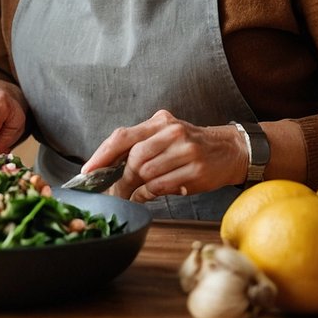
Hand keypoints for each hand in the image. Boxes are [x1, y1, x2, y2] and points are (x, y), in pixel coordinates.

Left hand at [83, 109, 247, 200]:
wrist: (230, 150)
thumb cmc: (190, 146)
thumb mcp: (165, 136)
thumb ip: (139, 148)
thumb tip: (107, 168)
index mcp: (159, 122)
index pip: (123, 136)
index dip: (102, 155)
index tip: (87, 171)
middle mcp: (172, 133)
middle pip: (134, 158)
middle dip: (118, 178)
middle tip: (111, 191)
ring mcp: (186, 151)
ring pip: (146, 173)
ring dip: (134, 188)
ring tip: (130, 193)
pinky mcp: (197, 170)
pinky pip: (162, 186)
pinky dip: (148, 194)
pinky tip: (146, 195)